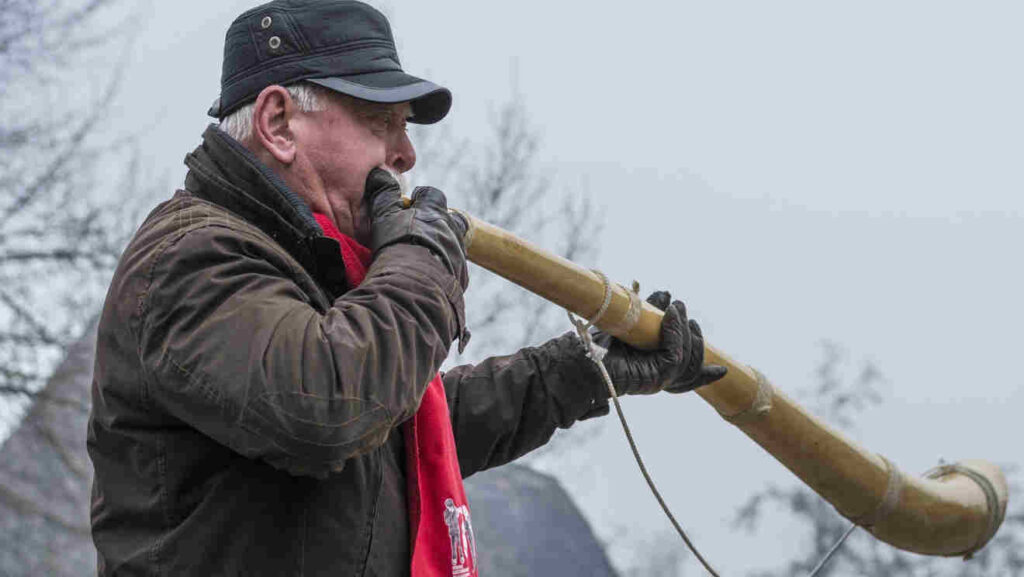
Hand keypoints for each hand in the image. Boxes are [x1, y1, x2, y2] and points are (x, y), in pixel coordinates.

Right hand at [363, 168, 468, 290]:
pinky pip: (454, 268)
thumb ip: (383, 195)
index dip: (421, 198)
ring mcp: (458, 252)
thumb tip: (380, 174)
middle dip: (436, 222)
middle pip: (449, 218)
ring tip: (421, 257)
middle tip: (418, 233)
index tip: (410, 205)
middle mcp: (450, 229)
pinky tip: (428, 275)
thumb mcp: (384, 217)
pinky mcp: (460, 275)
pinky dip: (443, 268)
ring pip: (452, 243)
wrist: (415, 284)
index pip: (432, 194)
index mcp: (433, 211)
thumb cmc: (397, 246)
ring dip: (440, 246)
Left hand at [596, 290, 726, 395]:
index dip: (705, 373)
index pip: (686, 375)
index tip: (721, 369)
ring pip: (688, 358)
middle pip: (691, 363)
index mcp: (652, 370)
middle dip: (693, 336)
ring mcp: (657, 379)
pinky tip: (670, 312)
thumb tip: (667, 296)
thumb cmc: (598, 341)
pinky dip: (676, 332)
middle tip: (680, 308)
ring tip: (676, 307)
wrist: (579, 358)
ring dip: (686, 330)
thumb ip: (651, 315)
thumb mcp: (632, 323)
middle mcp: (657, 378)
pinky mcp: (655, 377)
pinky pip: (676, 355)